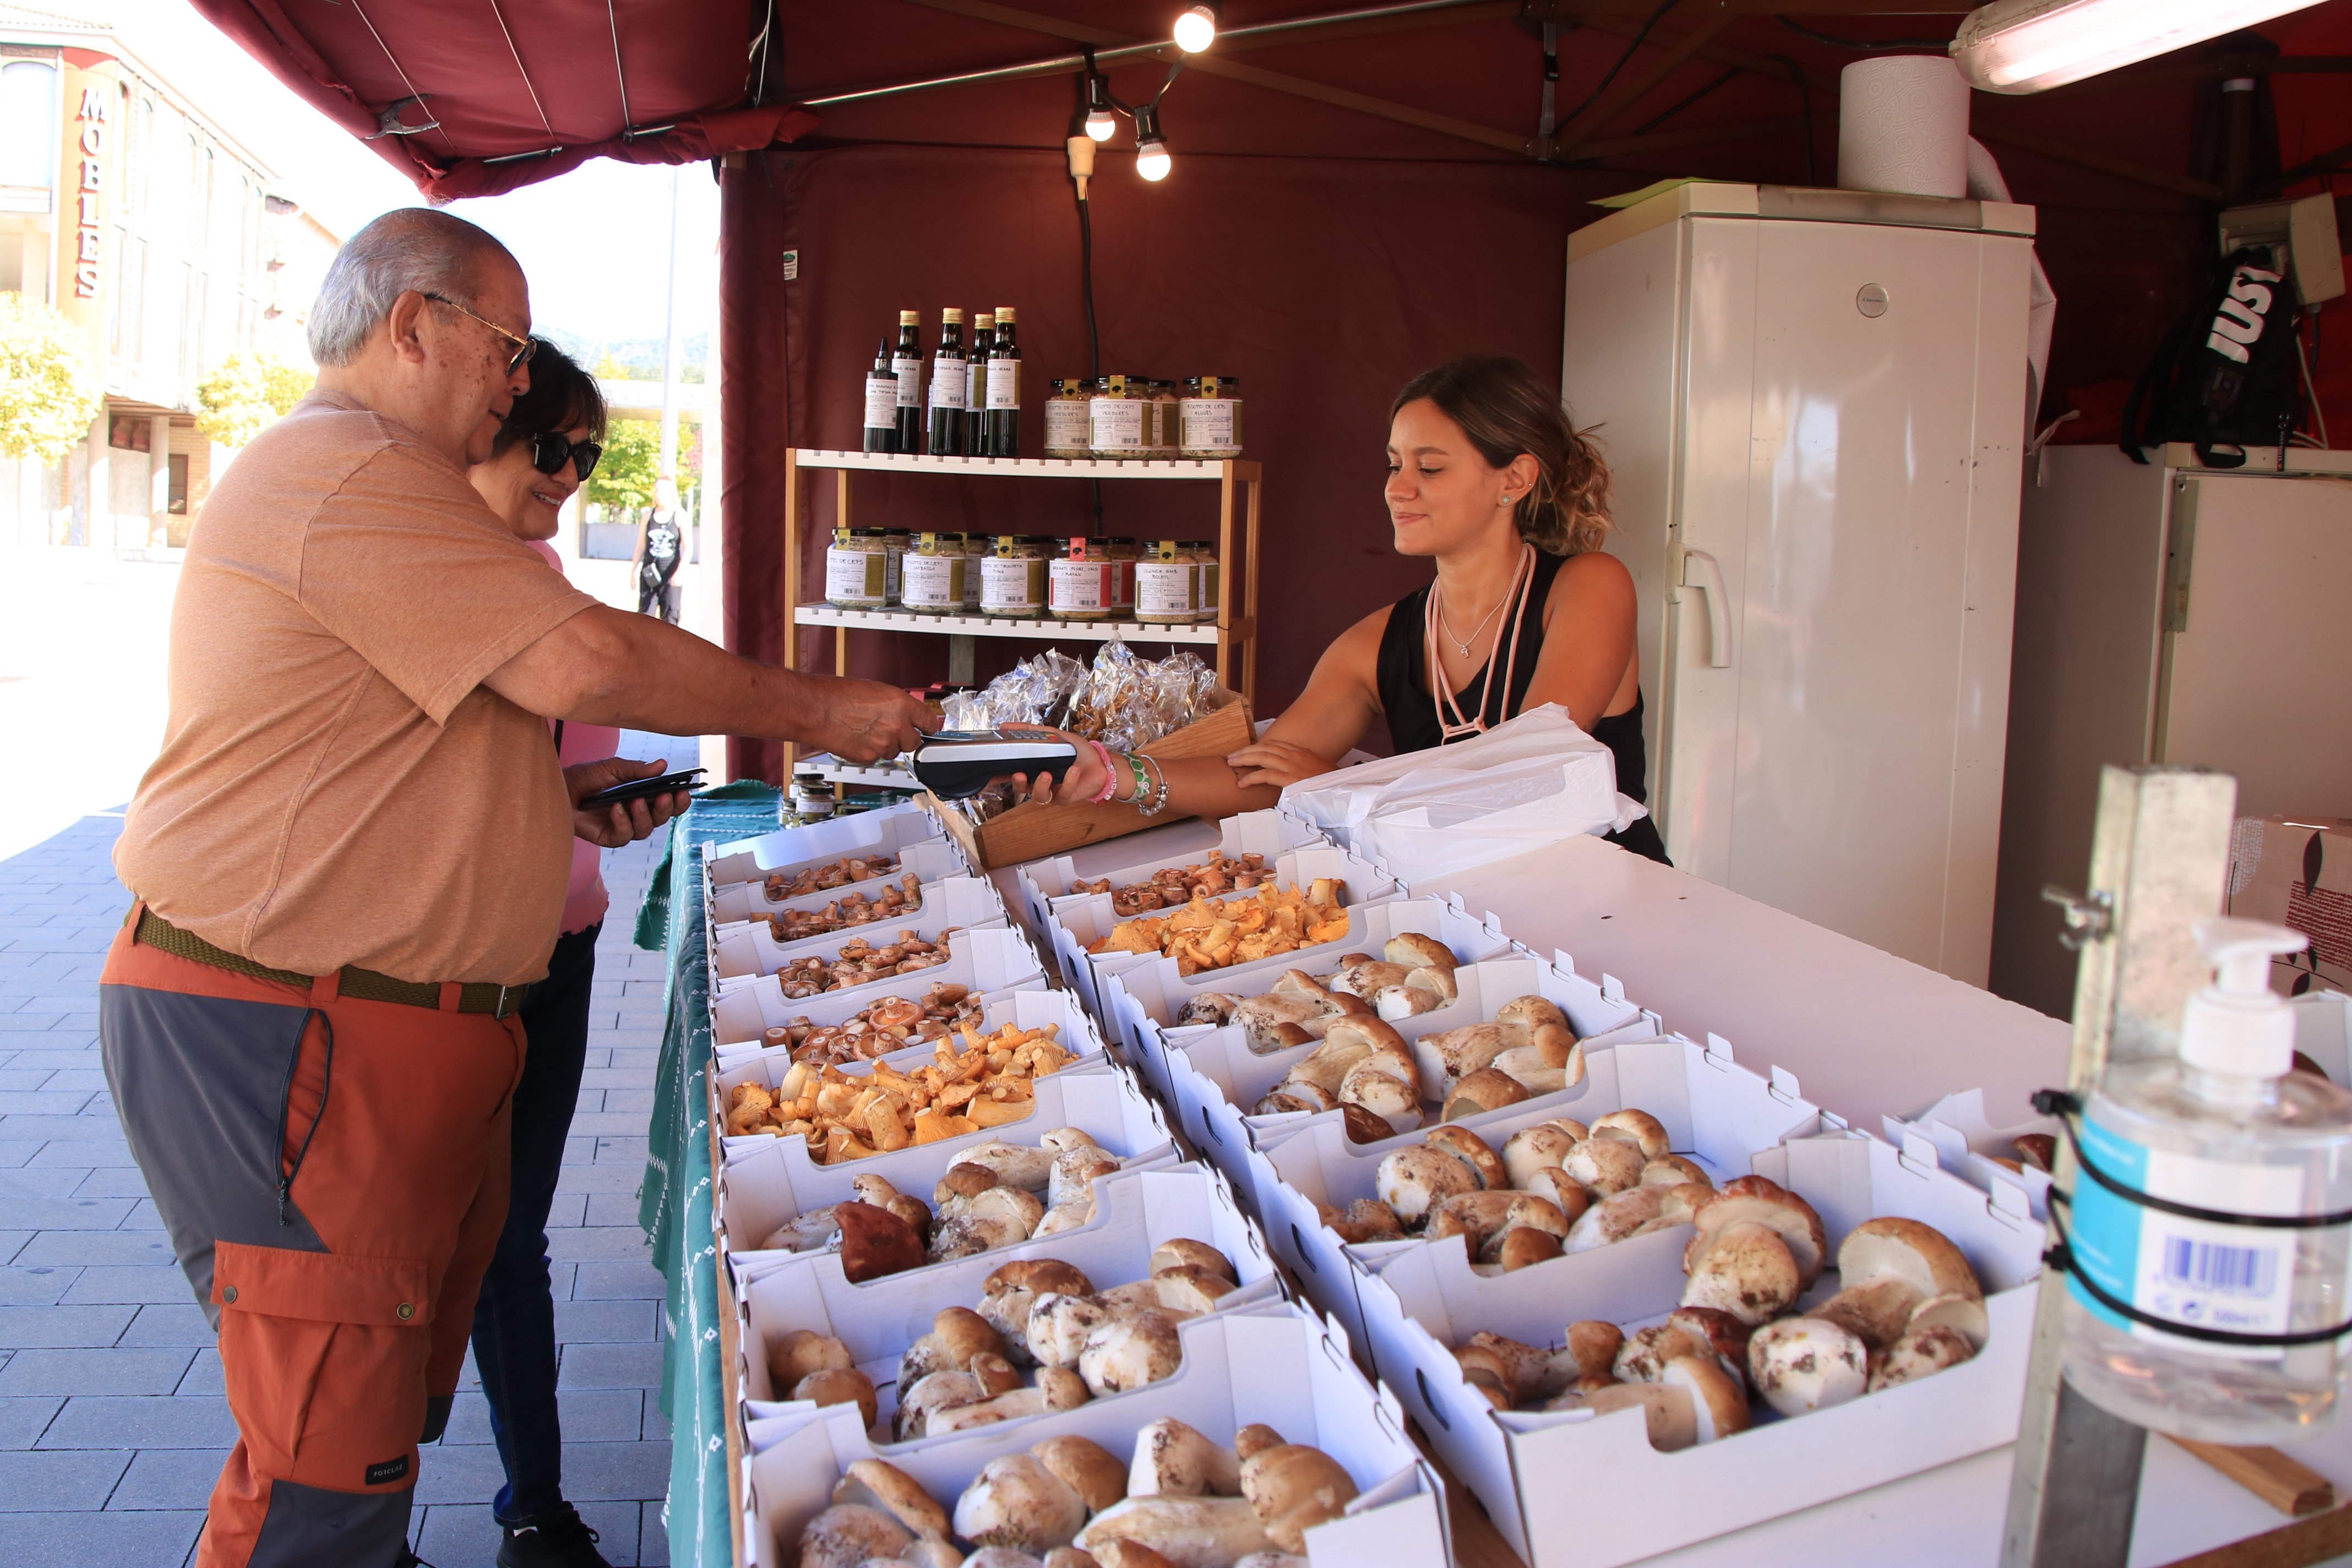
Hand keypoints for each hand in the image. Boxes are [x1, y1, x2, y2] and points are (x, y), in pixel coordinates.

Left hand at [565, 757, 689, 847]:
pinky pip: (624, 835)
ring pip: (645, 830)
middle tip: (665, 796)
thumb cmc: (587, 777)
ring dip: (644, 816)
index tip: (684, 792)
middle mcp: (637, 813)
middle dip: (666, 808)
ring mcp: (624, 826)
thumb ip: (637, 769)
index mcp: (644, 795)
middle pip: (662, 818)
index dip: (679, 800)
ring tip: (635, 801)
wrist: (560, 788)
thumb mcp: (613, 768)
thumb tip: (663, 765)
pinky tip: (616, 809)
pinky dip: (622, 822)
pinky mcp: (609, 837)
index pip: (669, 802)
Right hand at [812, 681, 933, 764]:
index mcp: (901, 704)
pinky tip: (858, 739)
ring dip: (886, 745)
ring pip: (895, 751)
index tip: (928, 728)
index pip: (929, 721)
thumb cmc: (837, 695)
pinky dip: (871, 752)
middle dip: (906, 738)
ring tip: (867, 731)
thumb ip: (895, 705)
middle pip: (915, 742)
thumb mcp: (876, 691)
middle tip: (891, 731)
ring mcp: (884, 744)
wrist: (815, 709)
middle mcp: (897, 725)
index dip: (928, 726)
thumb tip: (903, 714)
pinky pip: (878, 758)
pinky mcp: (870, 758)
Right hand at [1002, 728, 1104, 805]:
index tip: (991, 771)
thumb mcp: (1052, 735)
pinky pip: (1064, 793)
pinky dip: (1068, 781)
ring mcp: (1052, 791)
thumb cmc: (1076, 751)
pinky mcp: (1067, 797)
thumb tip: (1005, 726)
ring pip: (1039, 796)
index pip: (1011, 773)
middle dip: (1018, 783)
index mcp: (1033, 768)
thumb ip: (1029, 731)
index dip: (999, 775)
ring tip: (1046, 774)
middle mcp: (1039, 782)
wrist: (1100, 762)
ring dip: (1041, 785)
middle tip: (1019, 774)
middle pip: (1021, 788)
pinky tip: (1073, 770)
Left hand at [1226, 739, 1335, 791]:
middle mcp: (1296, 756)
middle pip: (1265, 747)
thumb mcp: (1318, 773)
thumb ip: (1304, 771)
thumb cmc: (1333, 786)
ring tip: (1231, 764)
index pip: (1275, 744)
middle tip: (1232, 756)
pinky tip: (1242, 783)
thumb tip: (1295, 778)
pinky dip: (1251, 778)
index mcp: (1302, 753)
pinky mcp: (1291, 779)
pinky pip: (1266, 775)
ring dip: (1244, 759)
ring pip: (1262, 757)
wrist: (1345, 792)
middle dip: (1246, 751)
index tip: (1247, 751)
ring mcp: (1293, 766)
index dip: (1259, 746)